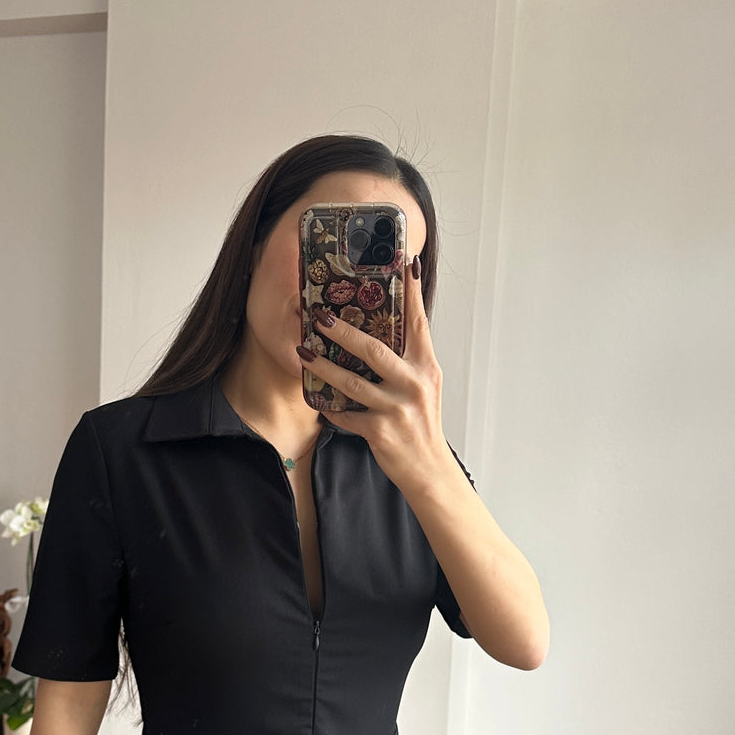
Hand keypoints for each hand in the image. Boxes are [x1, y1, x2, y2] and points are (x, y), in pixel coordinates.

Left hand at [296, 256, 451, 495]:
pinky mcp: (380, 431)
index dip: (411, 292)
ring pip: (353, 382)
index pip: (418, 323)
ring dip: (324, 365)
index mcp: (426, 367)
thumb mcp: (423, 388)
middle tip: (320, 315)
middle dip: (344, 331)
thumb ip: (407, 362)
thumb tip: (384, 332)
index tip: (404, 263)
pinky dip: (329, 407)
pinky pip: (346, 415)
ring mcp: (396, 409)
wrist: (430, 471)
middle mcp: (414, 384)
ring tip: (304, 351)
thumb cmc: (422, 425)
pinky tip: (314, 397)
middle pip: (375, 350)